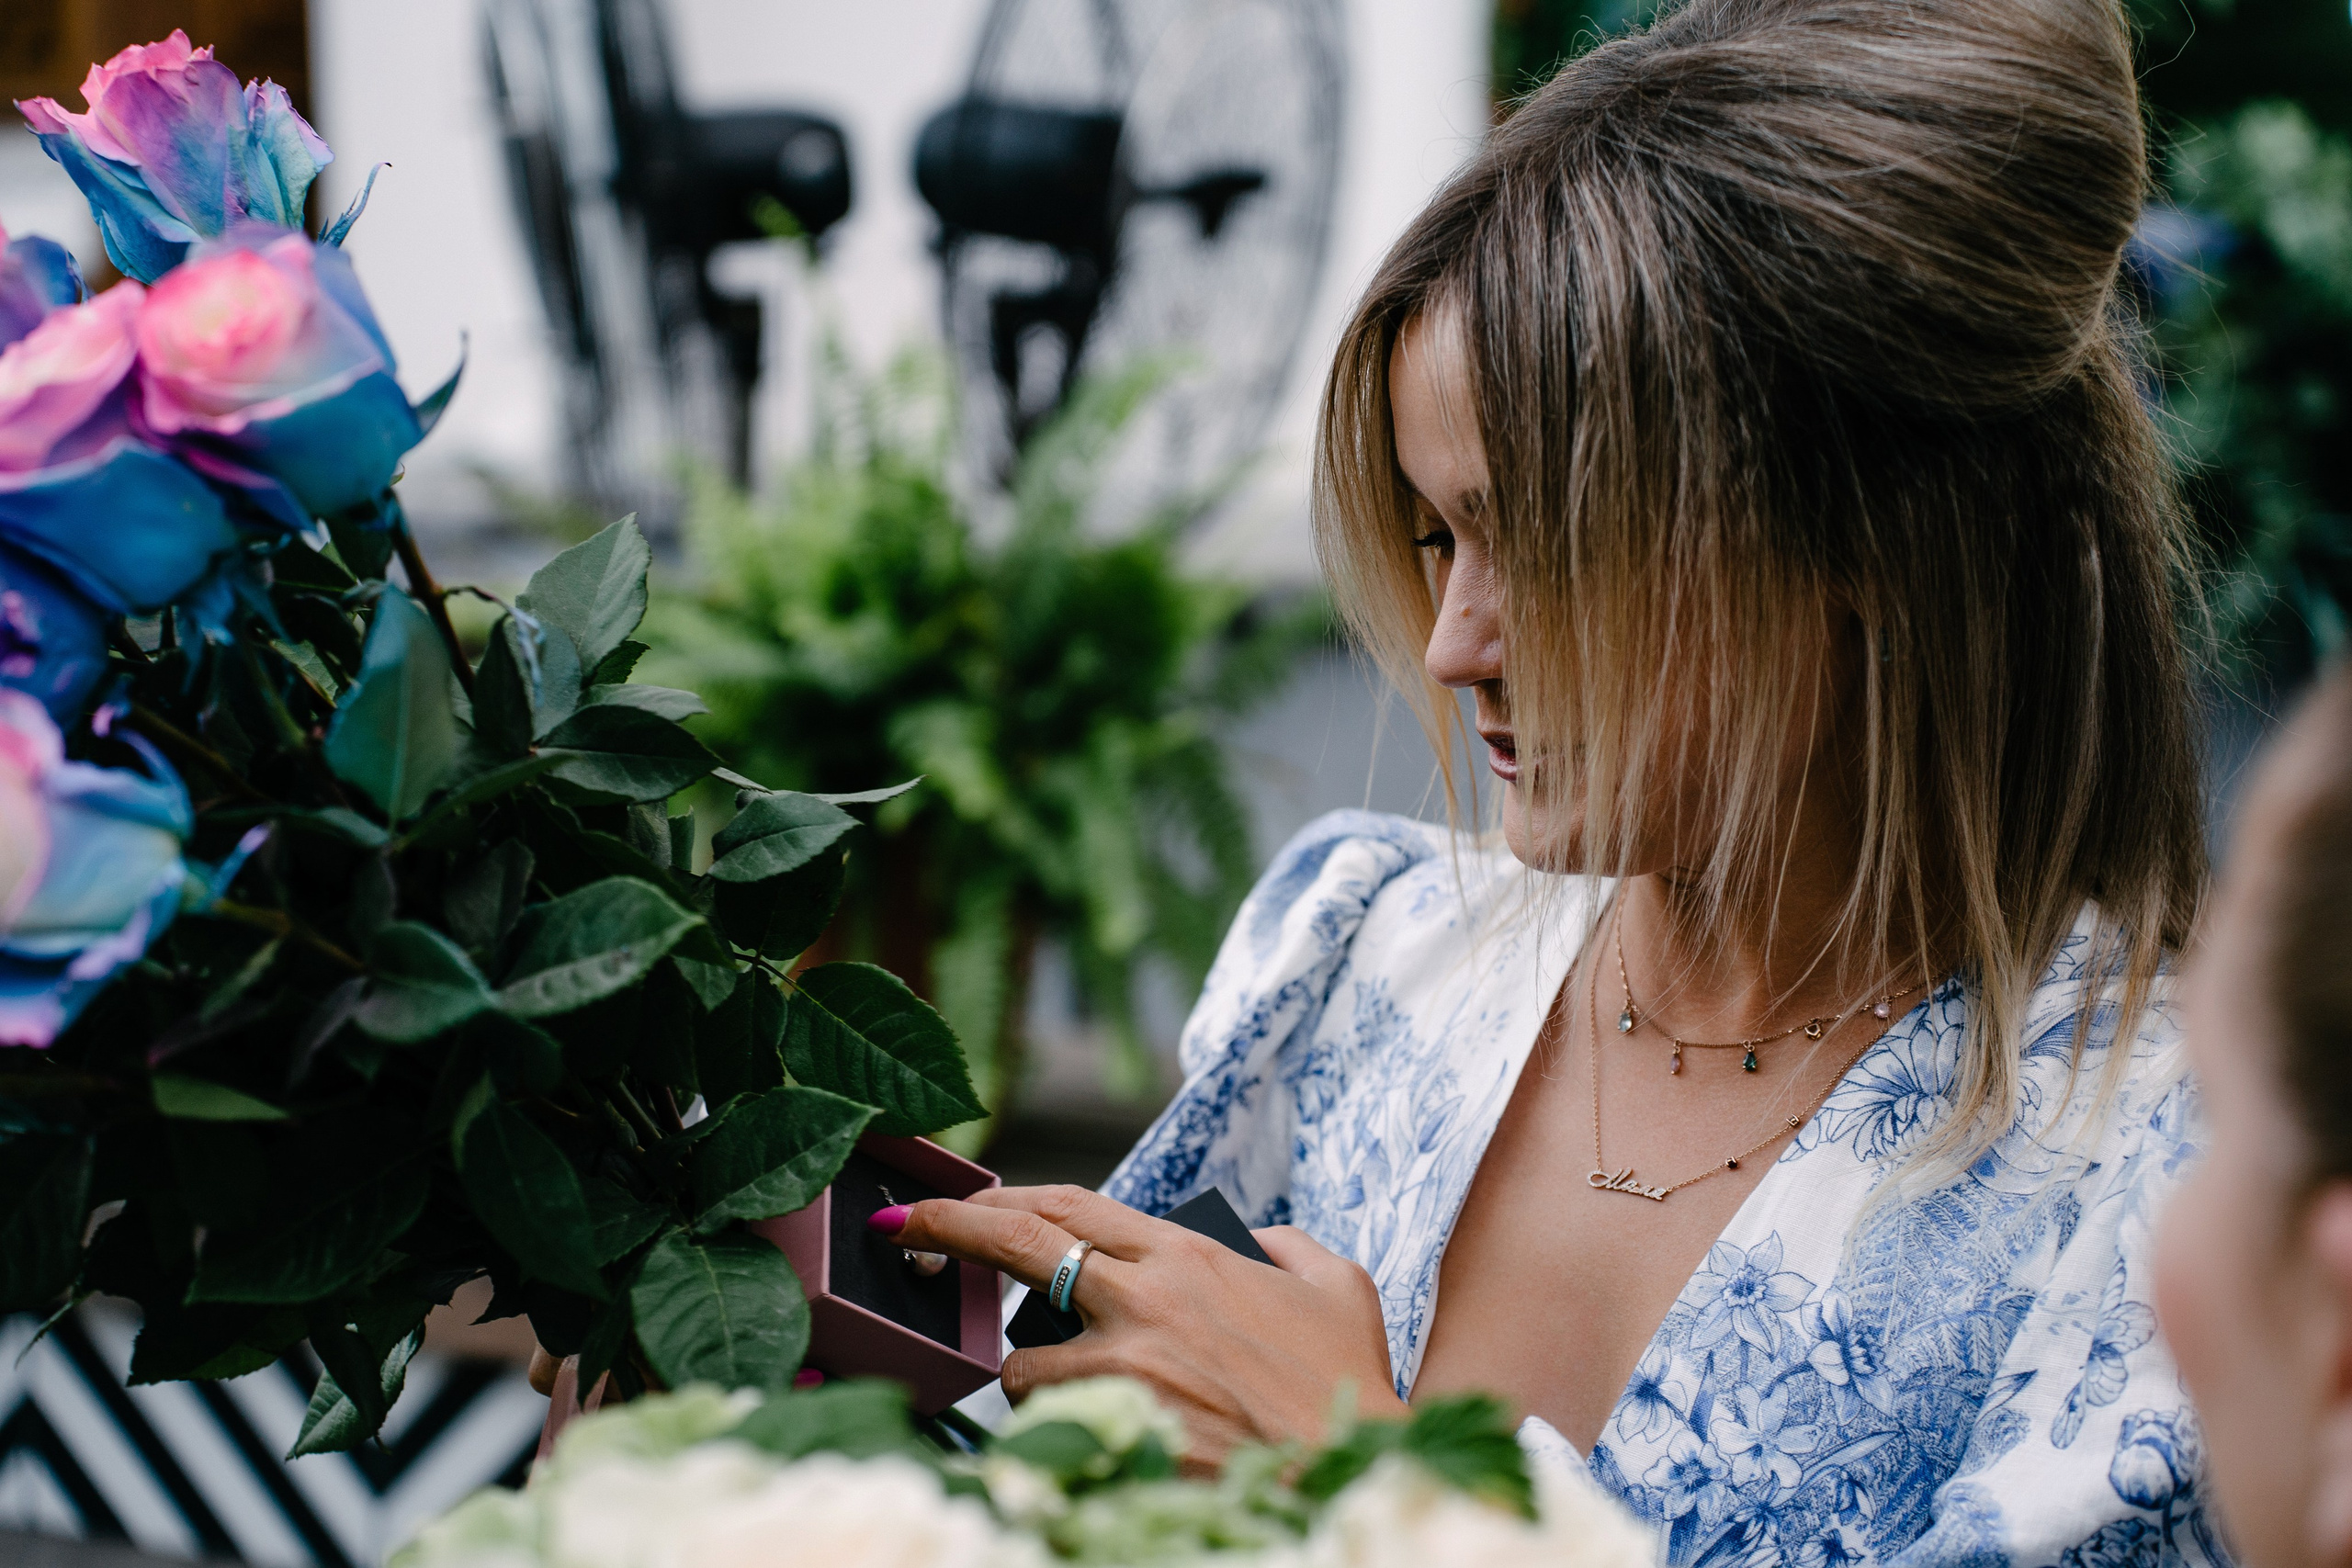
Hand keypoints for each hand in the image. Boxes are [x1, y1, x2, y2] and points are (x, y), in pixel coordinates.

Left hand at [886, 1185, 1405, 1464]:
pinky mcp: (1115, 1431)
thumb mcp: (1335, 1286)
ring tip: (1074, 1398)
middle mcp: (1143, 1300)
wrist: (1348, 1470)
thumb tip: (1253, 1239)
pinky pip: (1048, 1428)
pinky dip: (1054, 1434)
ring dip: (1029, 1375)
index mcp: (1186, 1256)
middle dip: (949, 1227)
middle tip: (901, 1226)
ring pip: (1022, 1361)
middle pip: (1018, 1244)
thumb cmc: (1346, 1385)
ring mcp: (1124, 1368)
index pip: (1068, 1205)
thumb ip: (1283, 1245)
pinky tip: (1089, 1441)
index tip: (963, 1196)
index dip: (1004, 1195)